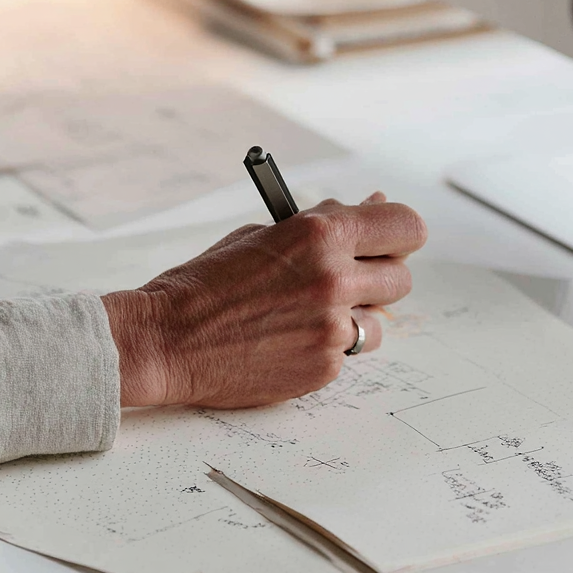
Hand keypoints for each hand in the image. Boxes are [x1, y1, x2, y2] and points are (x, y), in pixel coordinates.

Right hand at [102, 195, 426, 408]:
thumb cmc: (206, 282)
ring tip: (304, 316)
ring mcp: (332, 327)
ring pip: (378, 322)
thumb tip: (373, 206)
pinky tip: (286, 341)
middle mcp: (334, 278)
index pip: (405, 227)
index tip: (389, 241)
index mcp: (320, 234)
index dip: (399, 235)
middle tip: (343, 279)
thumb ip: (323, 224)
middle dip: (376, 277)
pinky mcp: (324, 367)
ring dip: (353, 317)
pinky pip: (346, 353)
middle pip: (401, 277)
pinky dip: (324, 347)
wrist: (167, 339)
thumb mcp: (264, 235)